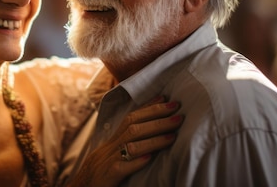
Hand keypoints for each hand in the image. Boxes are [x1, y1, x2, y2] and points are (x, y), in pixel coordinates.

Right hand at [67, 96, 181, 186]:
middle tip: (178, 111)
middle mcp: (108, 148)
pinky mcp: (106, 177)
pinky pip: (120, 167)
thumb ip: (126, 148)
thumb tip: (149, 139)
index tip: (166, 98)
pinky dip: (136, 162)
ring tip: (174, 134)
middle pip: (132, 126)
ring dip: (154, 138)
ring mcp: (106, 162)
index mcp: (110, 143)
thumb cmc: (98, 178)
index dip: (148, 107)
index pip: (130, 118)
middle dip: (156, 117)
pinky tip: (150, 158)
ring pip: (130, 144)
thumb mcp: (111, 159)